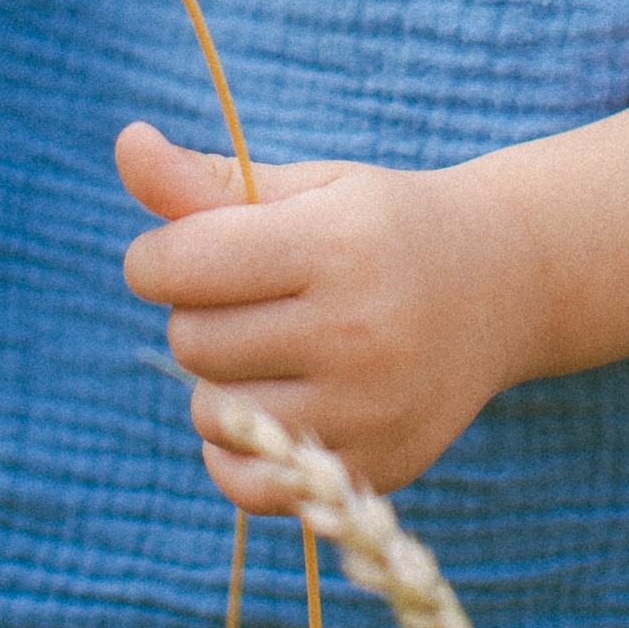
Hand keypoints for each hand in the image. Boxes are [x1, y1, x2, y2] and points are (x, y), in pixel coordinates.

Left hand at [116, 120, 536, 509]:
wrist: (501, 284)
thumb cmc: (380, 225)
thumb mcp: (306, 188)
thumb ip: (207, 181)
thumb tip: (126, 145)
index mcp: (334, 245)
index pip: (182, 264)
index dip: (157, 257)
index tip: (182, 251)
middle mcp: (356, 331)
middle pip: (192, 340)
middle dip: (197, 313)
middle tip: (248, 296)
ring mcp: (369, 409)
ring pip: (212, 411)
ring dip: (218, 380)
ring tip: (271, 347)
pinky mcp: (376, 466)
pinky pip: (250, 483)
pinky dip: (236, 451)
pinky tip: (265, 409)